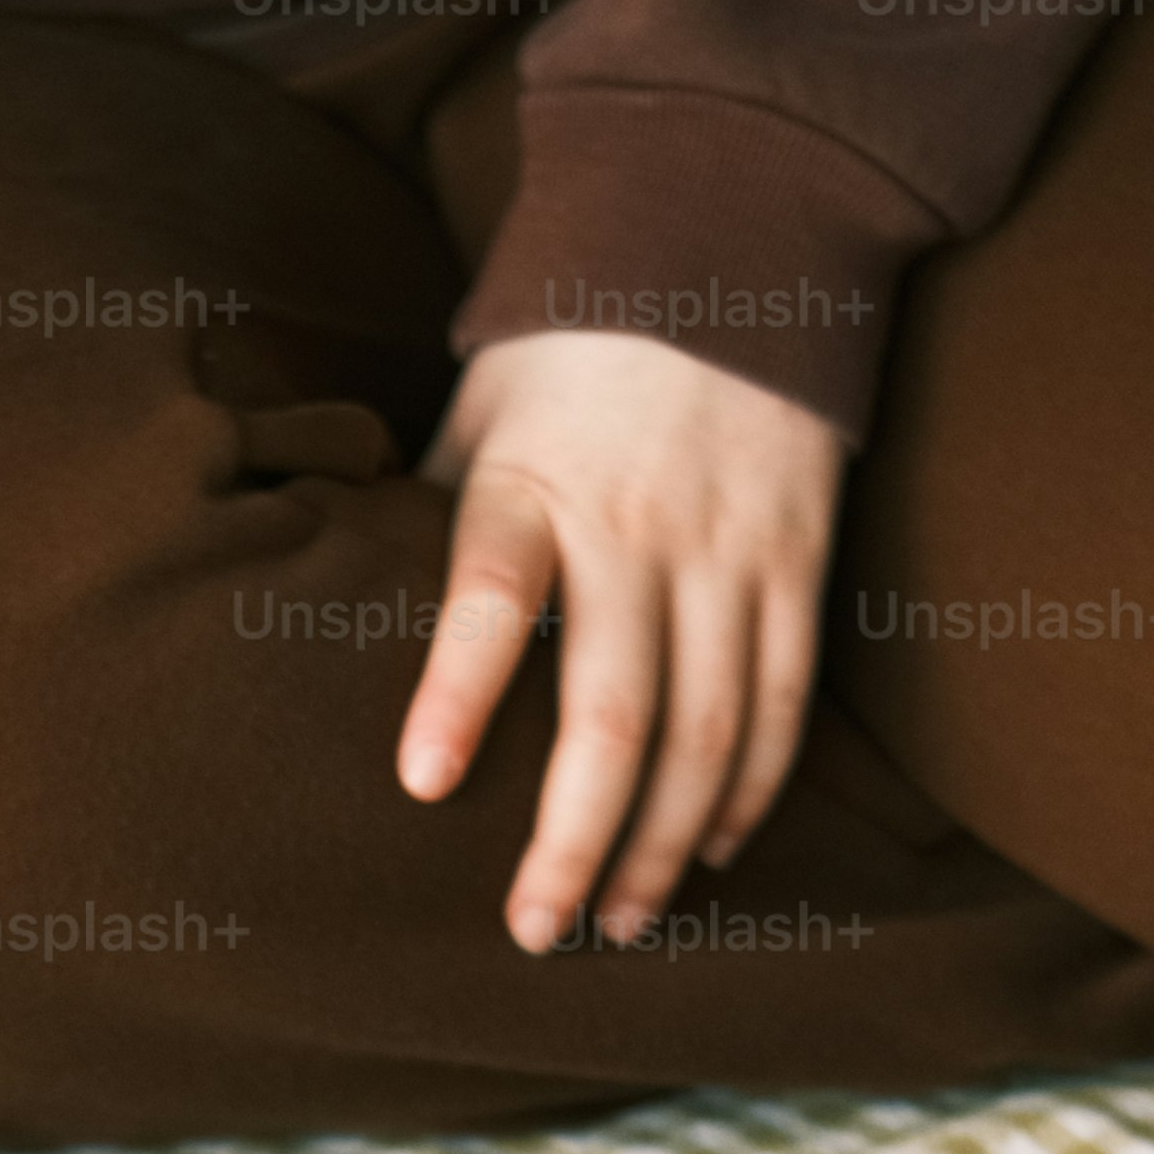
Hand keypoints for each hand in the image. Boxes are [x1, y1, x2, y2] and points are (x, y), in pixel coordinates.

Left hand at [396, 327, 846, 952]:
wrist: (736, 224)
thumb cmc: (573, 336)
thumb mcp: (482, 399)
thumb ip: (436, 505)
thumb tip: (352, 601)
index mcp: (533, 480)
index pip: (490, 597)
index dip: (459, 694)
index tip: (421, 785)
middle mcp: (637, 523)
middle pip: (614, 710)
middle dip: (574, 838)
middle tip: (535, 930)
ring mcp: (730, 546)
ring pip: (707, 731)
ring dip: (663, 844)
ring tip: (621, 922)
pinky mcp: (800, 557)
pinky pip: (783, 699)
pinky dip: (750, 788)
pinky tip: (711, 851)